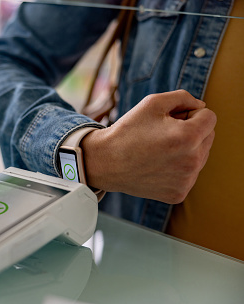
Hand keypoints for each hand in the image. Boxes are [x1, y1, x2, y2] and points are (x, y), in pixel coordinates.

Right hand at [81, 90, 215, 203]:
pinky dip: (178, 168)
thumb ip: (184, 97)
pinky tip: (157, 166)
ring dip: (186, 150)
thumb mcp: (152, 102)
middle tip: (162, 134)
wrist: (105, 162)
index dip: (189, 113)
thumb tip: (201, 106)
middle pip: (208, 136)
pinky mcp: (178, 194)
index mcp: (188, 136)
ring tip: (159, 150)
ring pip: (201, 156)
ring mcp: (186, 181)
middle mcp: (191, 161)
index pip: (210, 117)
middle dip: (191, 131)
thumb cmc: (128, 131)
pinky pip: (190, 174)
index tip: (169, 120)